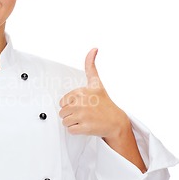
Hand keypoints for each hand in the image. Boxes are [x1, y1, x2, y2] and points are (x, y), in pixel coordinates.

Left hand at [59, 49, 145, 171]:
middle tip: (85, 114)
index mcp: (81, 91)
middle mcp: (81, 102)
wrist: (116, 122)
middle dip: (71, 114)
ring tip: (85, 120)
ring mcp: (83, 115)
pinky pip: (70, 130)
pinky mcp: (84, 127)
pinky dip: (76, 130)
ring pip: (65, 121)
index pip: (63, 101)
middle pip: (62, 112)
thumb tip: (94, 48)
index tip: (83, 104)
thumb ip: (90, 65)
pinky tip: (86, 126)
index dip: (71, 105)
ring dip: (73, 123)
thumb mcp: (96, 83)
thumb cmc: (104, 103)